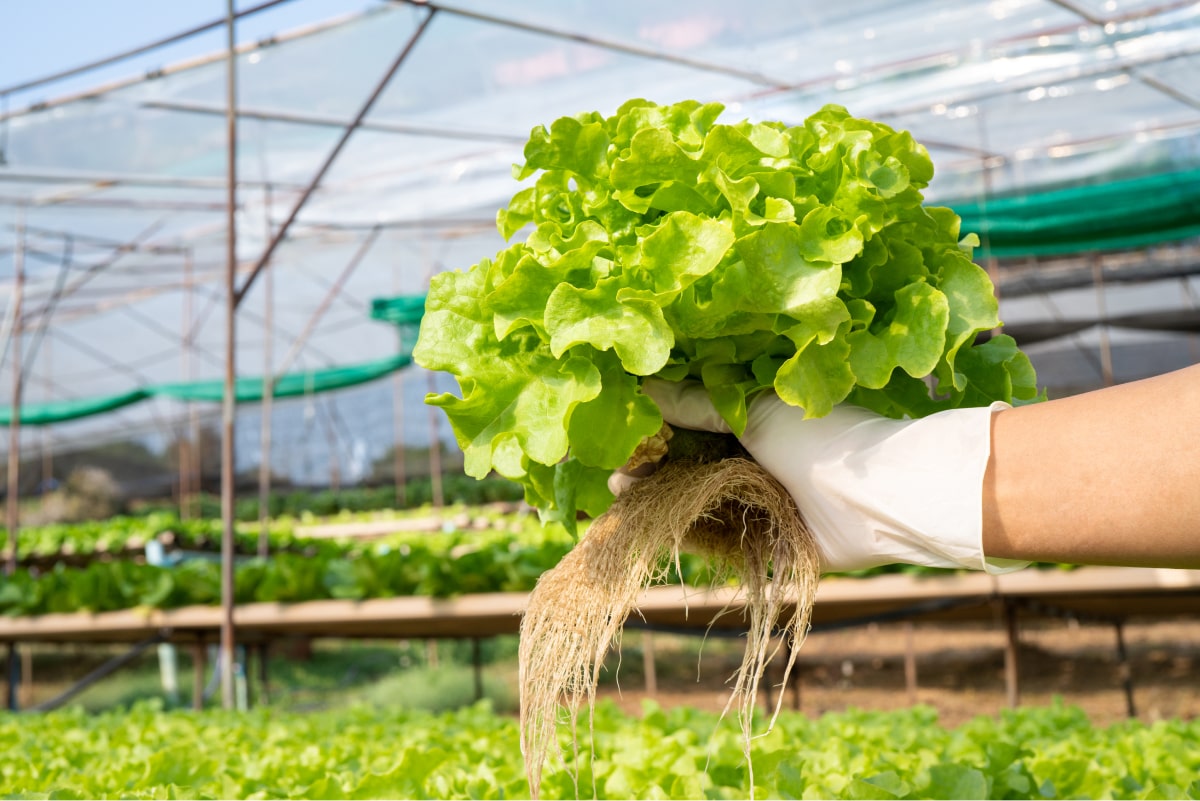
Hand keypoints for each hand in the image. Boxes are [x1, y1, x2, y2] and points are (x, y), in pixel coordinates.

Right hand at [633, 379, 1028, 573]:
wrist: (881, 496)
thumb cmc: (822, 439)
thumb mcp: (752, 410)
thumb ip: (696, 404)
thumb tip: (643, 383)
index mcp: (757, 421)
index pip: (693, 425)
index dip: (657, 432)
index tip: (621, 435)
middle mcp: (757, 460)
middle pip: (691, 467)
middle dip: (651, 471)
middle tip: (613, 476)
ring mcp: (763, 503)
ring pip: (700, 504)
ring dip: (663, 502)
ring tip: (623, 501)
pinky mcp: (771, 542)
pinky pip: (722, 540)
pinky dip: (690, 535)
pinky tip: (657, 527)